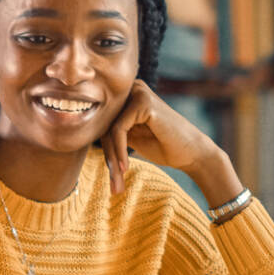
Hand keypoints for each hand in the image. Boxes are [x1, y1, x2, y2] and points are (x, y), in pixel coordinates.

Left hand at [101, 80, 227, 195]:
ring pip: (109, 129)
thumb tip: (80, 135)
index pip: (104, 124)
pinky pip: (118, 129)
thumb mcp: (131, 138)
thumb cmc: (163, 146)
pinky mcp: (143, 101)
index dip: (106, 152)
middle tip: (115, 186)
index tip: (112, 177)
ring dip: (112, 159)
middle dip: (108, 158)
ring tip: (118, 182)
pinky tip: (125, 168)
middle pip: (104, 126)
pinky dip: (119, 151)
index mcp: (126, 95)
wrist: (193, 153)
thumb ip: (111, 132)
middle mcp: (130, 89)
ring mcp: (137, 92)